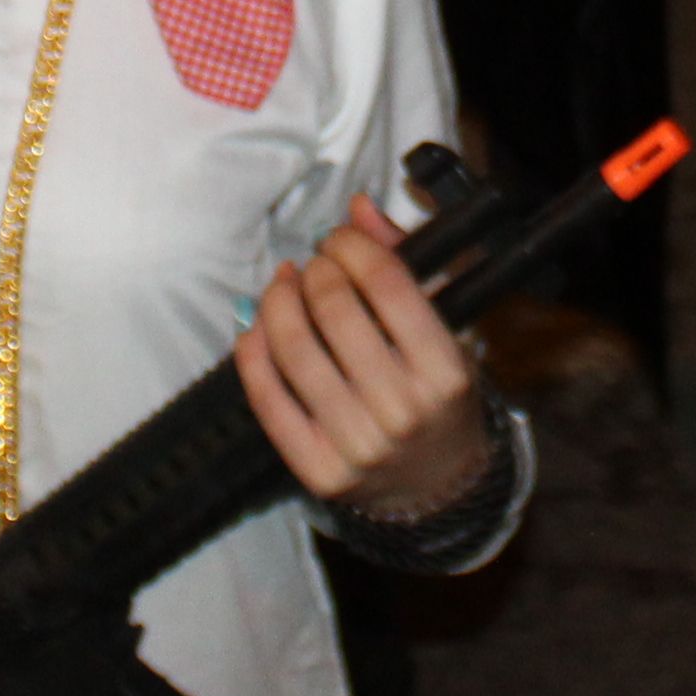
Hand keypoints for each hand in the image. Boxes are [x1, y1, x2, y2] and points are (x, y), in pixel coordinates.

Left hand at [235, 194, 494, 520]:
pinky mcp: (318, 470)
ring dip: (277, 300)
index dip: (352, 245)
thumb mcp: (444, 330)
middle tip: (313, 266)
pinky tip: (254, 324)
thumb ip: (403, 264)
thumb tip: (358, 208)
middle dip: (314, 270)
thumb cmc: (439, 396)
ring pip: (293, 349)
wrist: (440, 487)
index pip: (387, 283)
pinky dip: (251, 351)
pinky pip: (267, 399)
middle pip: (334, 309)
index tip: (339, 238)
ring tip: (282, 285)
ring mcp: (358, 445)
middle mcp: (402, 410)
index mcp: (444, 371)